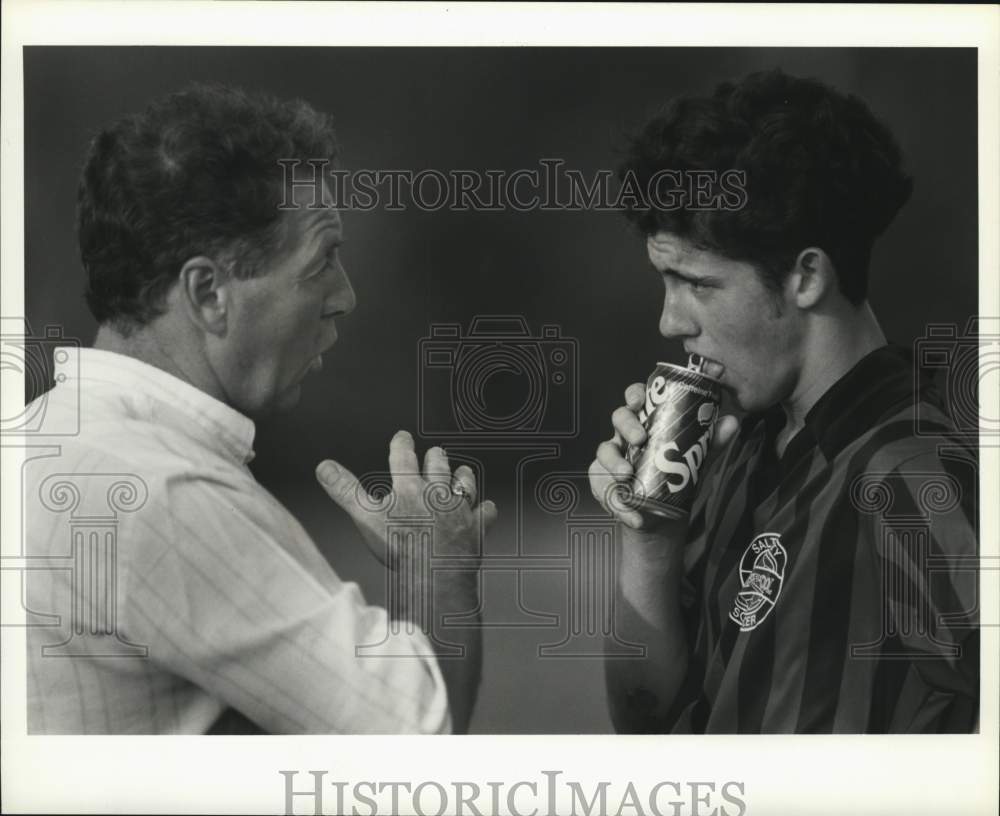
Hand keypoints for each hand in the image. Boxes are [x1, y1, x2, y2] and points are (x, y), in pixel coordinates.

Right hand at [315, 430, 497, 567]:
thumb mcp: (365, 517)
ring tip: (463, 470)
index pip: (403, 456)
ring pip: (464, 484)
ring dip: (463, 476)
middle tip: (435, 452)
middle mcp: (436, 493)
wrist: (435, 573)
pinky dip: (486, 510)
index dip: (402, 444)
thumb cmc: (399, 547)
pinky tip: (488, 507)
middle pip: (438, 466)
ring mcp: (459, 510)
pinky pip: (485, 514)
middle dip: (435, 457)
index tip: (403, 436)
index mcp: (409, 487)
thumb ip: (345, 490)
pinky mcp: (475, 529)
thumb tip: (323, 466)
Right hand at [589, 382, 738, 530]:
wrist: (663, 518)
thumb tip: (731, 422)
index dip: (635, 394)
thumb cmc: (675, 479)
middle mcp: (626, 436)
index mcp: (647, 423)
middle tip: (640, 439)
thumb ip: (713, 442)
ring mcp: (612, 459)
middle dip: (627, 426)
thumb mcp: (696, 460)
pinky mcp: (602, 483)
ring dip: (614, 464)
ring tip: (627, 477)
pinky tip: (633, 514)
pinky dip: (617, 504)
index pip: (637, 399)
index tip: (640, 400)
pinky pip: (603, 488)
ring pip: (604, 452)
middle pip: (618, 418)